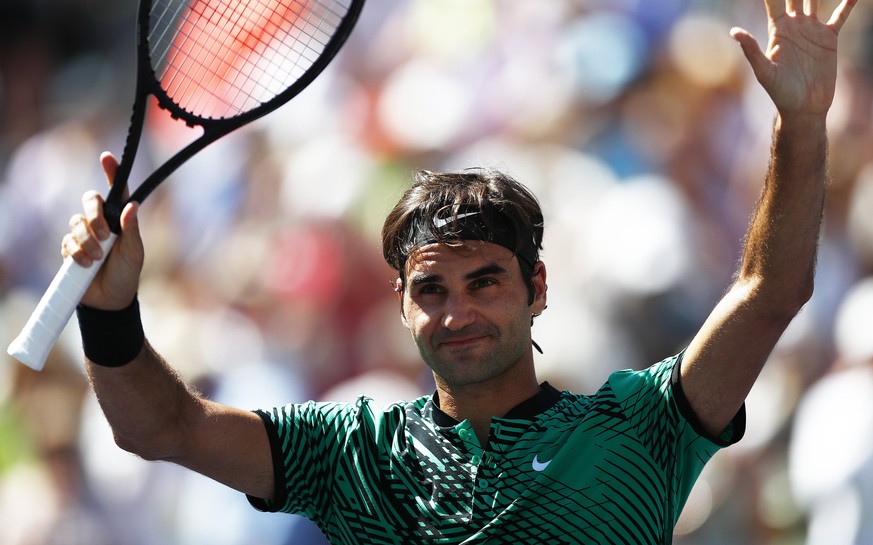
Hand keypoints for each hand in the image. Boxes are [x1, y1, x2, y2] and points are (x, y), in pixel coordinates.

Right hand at [61, 152, 143, 309]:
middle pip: (89, 200)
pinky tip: (86, 265)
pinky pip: (68, 241)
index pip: (116, 192)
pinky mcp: (71, 248)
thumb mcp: (135, 253)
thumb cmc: (127, 274)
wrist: (110, 300)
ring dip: (88, 241)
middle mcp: (101, 223)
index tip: (107, 157)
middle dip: (94, 214)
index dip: (111, 173)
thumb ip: (131, 230)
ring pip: (76, 222)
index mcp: (120, 220)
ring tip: (98, 258)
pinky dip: (77, 253)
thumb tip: (131, 206)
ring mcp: (84, 235)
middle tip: (105, 235)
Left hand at [731, 0, 857, 115]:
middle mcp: (794, 25)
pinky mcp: (829, 38)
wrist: (804, 107)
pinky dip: (848, 2)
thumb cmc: (780, 93)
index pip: (772, 0)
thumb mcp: (764, 72)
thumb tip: (734, 32)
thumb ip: (751, 50)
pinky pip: (841, 14)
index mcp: (777, 30)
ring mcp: (812, 30)